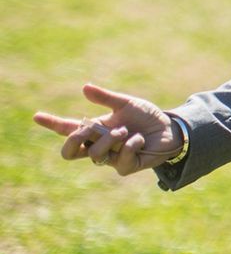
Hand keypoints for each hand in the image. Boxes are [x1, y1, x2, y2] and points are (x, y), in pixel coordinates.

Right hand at [34, 84, 180, 175]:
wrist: (170, 130)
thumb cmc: (146, 117)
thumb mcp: (126, 104)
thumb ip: (106, 98)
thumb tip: (85, 87)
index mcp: (95, 130)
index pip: (67, 129)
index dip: (52, 124)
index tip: (37, 115)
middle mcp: (98, 145)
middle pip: (69, 152)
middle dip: (75, 140)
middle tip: (89, 128)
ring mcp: (111, 158)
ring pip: (95, 155)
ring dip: (109, 140)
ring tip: (125, 131)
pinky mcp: (126, 166)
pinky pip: (119, 160)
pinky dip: (129, 146)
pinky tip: (139, 139)